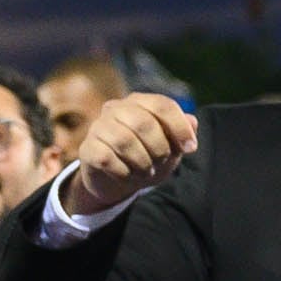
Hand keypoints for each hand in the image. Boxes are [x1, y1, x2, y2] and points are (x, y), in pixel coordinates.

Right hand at [58, 91, 200, 218]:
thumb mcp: (171, 146)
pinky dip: (123, 172)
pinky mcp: (87, 148)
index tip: (190, 148)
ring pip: (123, 141)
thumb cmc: (148, 156)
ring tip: (146, 172)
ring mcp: (98, 127)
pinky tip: (128, 175)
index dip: (180, 127)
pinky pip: (106, 159)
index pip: (162, 105)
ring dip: (142, 163)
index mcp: (140, 102)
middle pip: (143, 123)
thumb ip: (182, 132)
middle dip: (159, 149)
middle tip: (161, 163)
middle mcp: (116, 108)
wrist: (118, 179)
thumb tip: (192, 121)